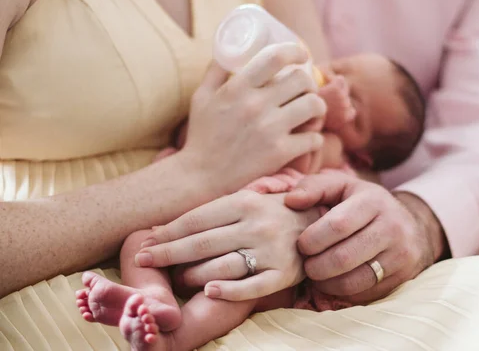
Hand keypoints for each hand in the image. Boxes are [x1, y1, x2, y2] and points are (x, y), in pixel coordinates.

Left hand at [134, 191, 319, 300]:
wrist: (324, 220)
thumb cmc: (276, 210)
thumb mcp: (250, 198)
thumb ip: (216, 210)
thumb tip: (169, 225)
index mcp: (246, 201)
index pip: (197, 218)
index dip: (168, 231)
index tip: (145, 241)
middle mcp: (257, 224)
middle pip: (202, 242)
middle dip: (167, 253)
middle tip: (143, 260)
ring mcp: (272, 251)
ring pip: (223, 265)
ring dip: (193, 273)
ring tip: (177, 278)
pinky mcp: (284, 274)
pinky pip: (252, 287)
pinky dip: (228, 290)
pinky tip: (209, 291)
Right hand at [176, 43, 326, 193]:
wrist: (201, 178)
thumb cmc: (202, 136)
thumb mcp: (201, 97)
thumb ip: (214, 71)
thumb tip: (228, 49)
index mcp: (237, 88)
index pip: (276, 57)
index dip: (296, 51)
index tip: (302, 55)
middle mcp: (255, 105)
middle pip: (302, 79)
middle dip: (310, 82)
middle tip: (307, 90)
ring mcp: (270, 129)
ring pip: (314, 106)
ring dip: (318, 108)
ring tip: (312, 113)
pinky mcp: (279, 153)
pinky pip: (314, 138)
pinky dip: (315, 138)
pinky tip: (307, 139)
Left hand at [285, 170, 447, 304]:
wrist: (411, 224)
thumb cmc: (363, 203)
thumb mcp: (342, 186)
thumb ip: (314, 187)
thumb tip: (291, 201)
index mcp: (374, 201)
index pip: (337, 225)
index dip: (313, 239)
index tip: (302, 244)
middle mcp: (392, 227)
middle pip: (343, 258)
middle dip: (316, 266)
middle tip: (306, 264)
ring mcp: (400, 255)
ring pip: (353, 281)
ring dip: (326, 283)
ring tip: (316, 274)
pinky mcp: (402, 278)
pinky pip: (364, 294)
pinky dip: (342, 292)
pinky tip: (334, 281)